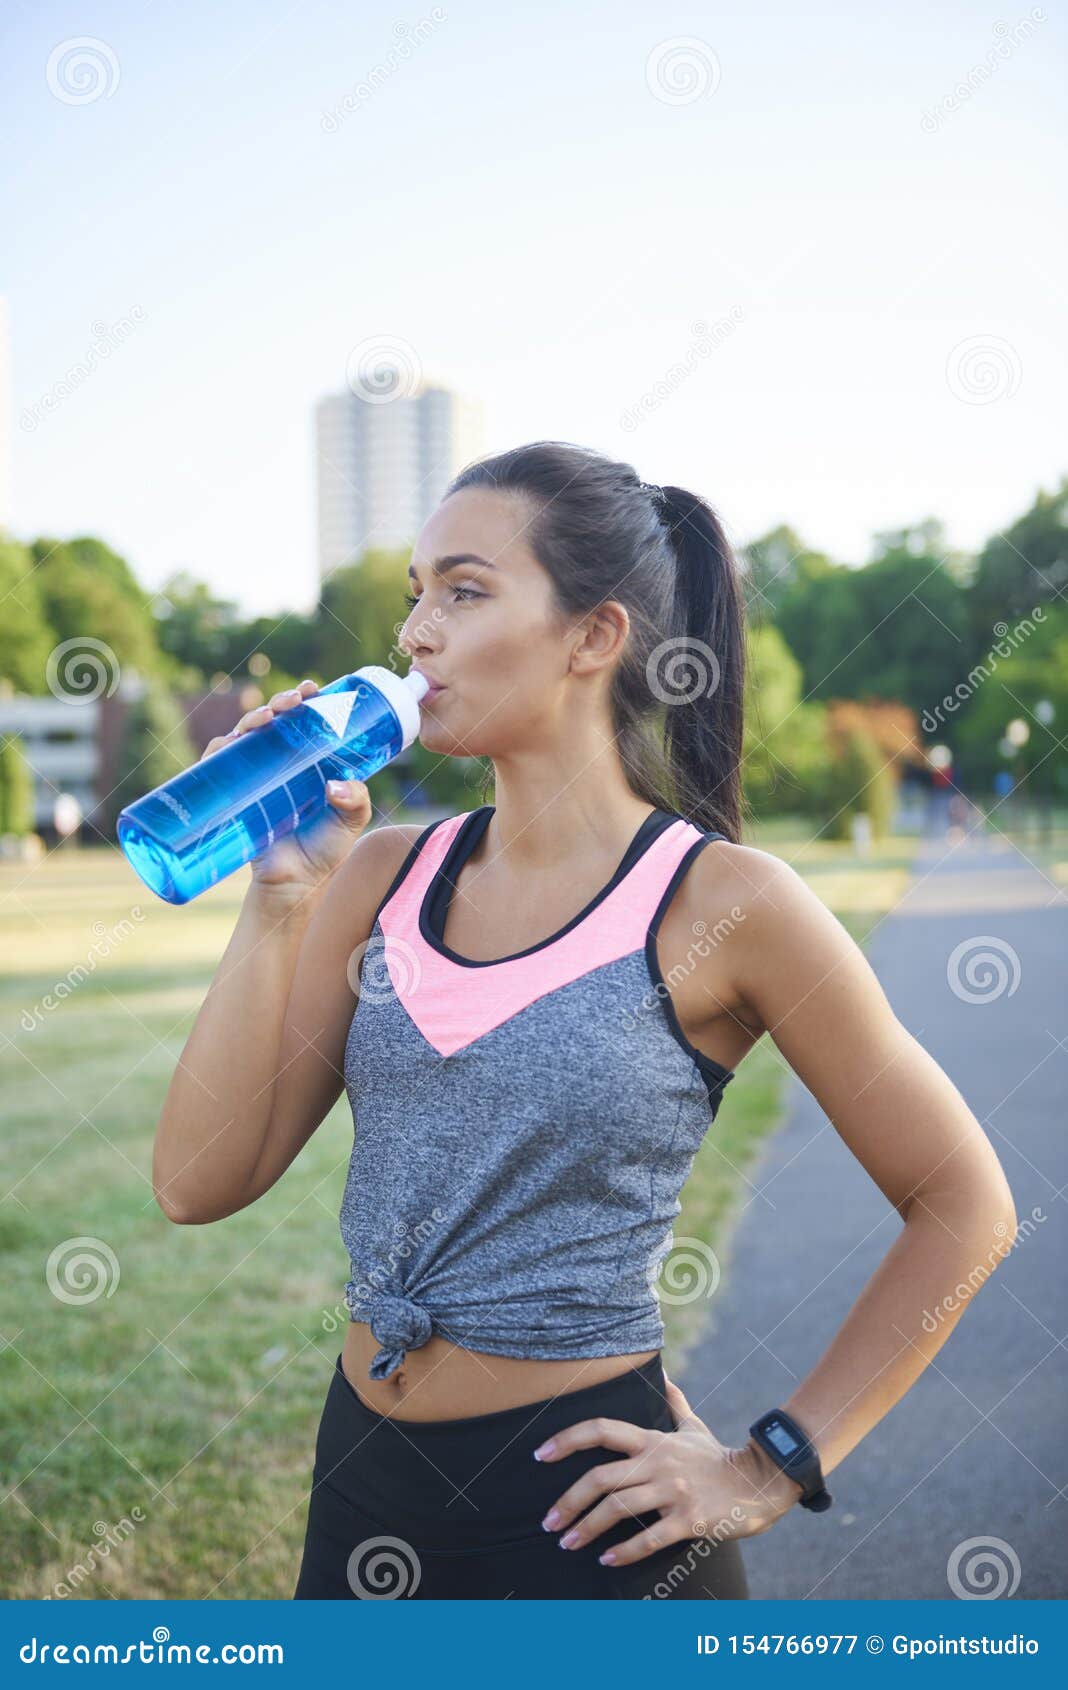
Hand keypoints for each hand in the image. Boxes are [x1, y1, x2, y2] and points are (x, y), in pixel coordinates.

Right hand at [199, 679, 371, 893]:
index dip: (307, 701)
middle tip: (293, 702)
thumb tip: (338, 784)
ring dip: (252, 718)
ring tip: (267, 718)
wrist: (293, 883)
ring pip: (247, 734)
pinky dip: (220, 748)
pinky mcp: (232, 793)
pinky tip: (229, 742)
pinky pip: (218, 763)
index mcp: (310, 762)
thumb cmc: (324, 850)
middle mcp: (280, 763)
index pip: (306, 722)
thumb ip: (356, 801)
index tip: (313, 690)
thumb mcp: (350, 821)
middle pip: (276, 720)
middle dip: (281, 703)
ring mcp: (255, 775)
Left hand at [533, 1369, 801, 1567]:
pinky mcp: (689, 1519)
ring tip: (568, 1542)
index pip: (601, 1430)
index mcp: (653, 1440)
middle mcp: (657, 1462)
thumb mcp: (693, 1426)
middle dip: (568, 1502)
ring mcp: (673, 1491)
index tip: (540, 1455)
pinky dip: (624, 1551)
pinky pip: (649, 1537)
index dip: (567, 1439)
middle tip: (549, 1522)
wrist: (760, 1482)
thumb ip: (673, 1402)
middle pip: (600, 1477)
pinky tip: (607, 1560)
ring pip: (618, 1508)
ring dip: (587, 1528)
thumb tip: (663, 1373)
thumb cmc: (719, 1458)